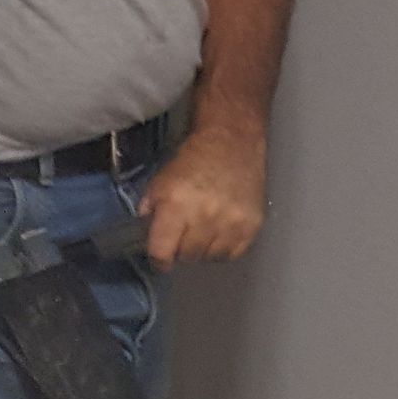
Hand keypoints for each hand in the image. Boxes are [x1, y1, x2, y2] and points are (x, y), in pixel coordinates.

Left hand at [139, 122, 266, 266]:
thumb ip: (151, 207)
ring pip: (210, 257)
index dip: (159, 258)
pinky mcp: (250, 226)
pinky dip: (224, 247)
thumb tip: (147, 232)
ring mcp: (230, 223)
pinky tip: (221, 230)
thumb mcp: (162, 179)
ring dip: (204, 248)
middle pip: (187, 256)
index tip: (161, 257)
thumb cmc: (194, 159)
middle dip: (182, 248)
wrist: (232, 140)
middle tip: (185, 233)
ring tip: (205, 229)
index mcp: (176, 204)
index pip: (162, 252)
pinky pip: (232, 254)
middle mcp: (204, 217)